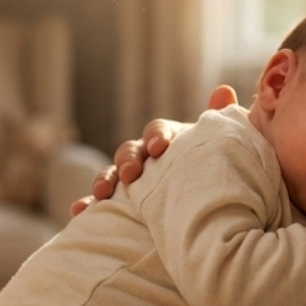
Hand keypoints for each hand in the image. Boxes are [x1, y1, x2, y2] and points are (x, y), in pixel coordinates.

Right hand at [70, 85, 239, 215]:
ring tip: (102, 193)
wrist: (215, 215)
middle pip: (130, 150)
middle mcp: (146, 158)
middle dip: (128, 159)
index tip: (161, 147)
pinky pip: (100, 205)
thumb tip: (223, 90)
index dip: (157, 136)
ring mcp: (131, 182)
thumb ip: (224, 121)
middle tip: (132, 173)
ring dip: (104, 180)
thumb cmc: (221, 175)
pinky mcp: (121, 207)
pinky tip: (79, 211)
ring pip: (111, 174)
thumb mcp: (226, 149)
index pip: (158, 130)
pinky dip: (88, 205)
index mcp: (169, 141)